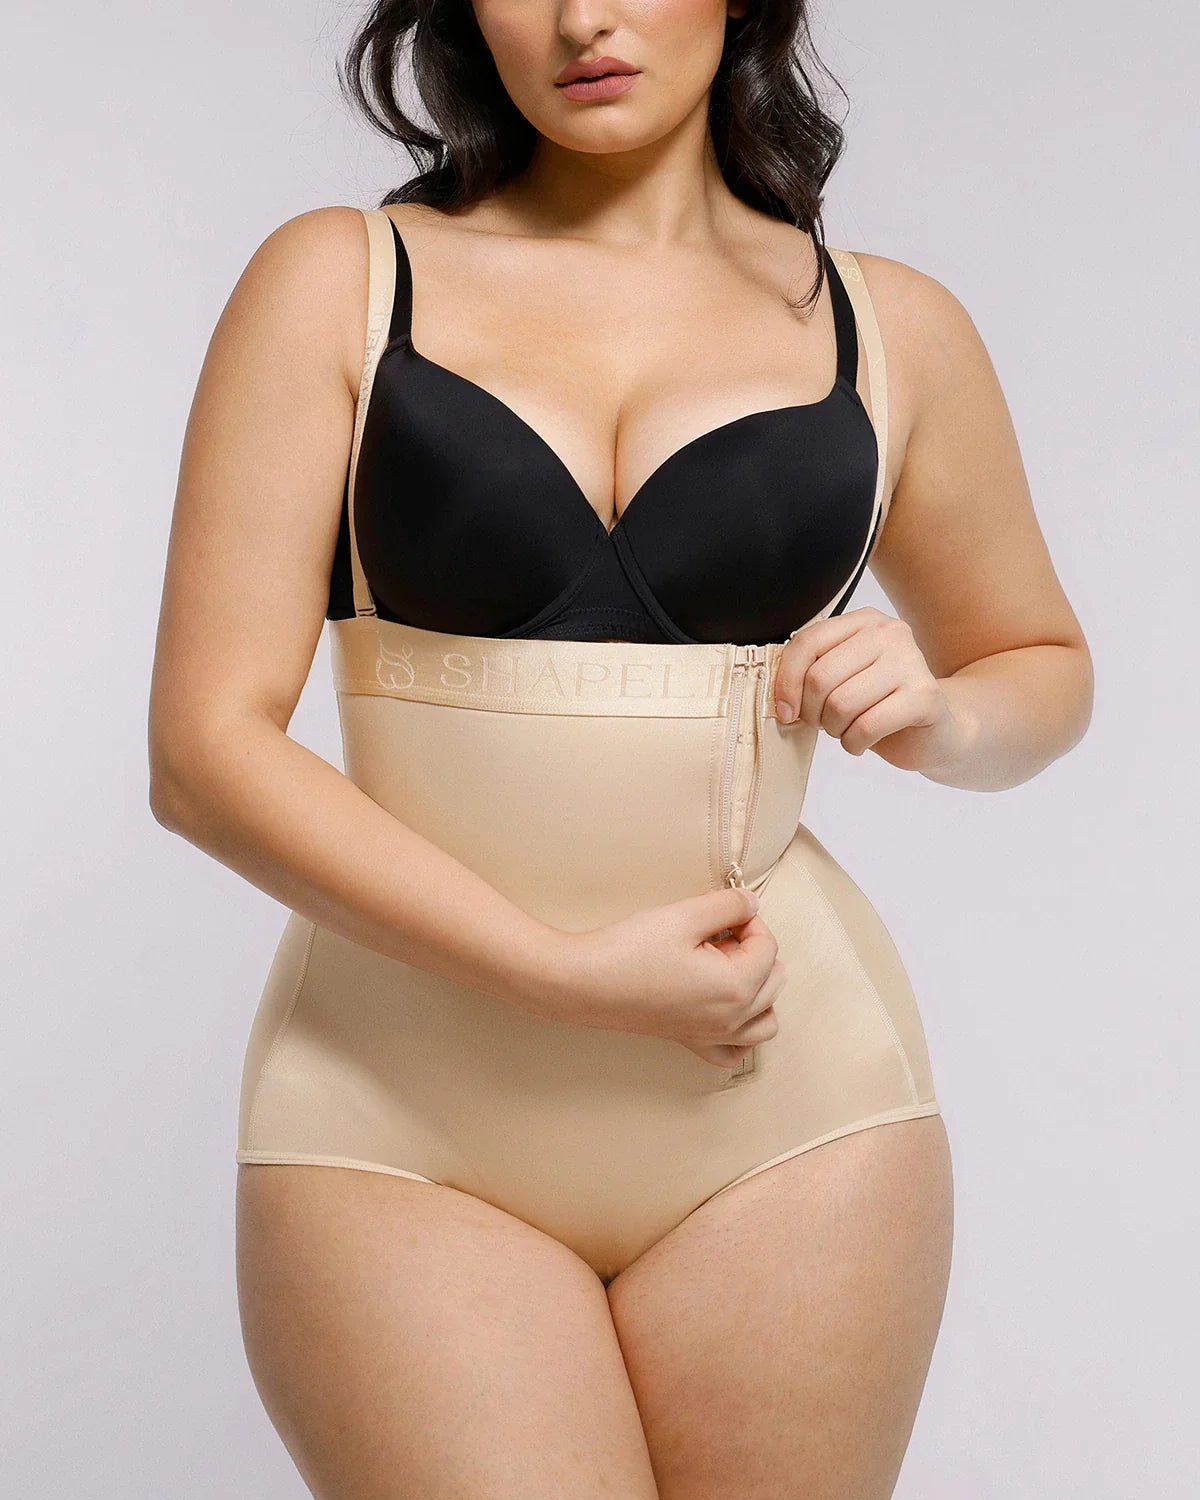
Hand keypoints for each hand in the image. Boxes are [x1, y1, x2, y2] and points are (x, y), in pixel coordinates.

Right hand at [542, 885, 784, 1069]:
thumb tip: (752, 905)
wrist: (584, 983)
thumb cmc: (630, 950)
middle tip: (719, 931)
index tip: (724, 910)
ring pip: (764, 1020)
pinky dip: (740, 1030)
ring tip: (727, 964)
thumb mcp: (684, 915)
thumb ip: (728, 905)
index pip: (767, 947)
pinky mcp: (691, 1040)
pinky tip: (722, 1004)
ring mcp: (711, 1035)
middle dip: (754, 949)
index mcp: (736, 988)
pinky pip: (734, 1049)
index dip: (749, 920)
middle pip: (773, 980)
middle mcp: (731, 1020)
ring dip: (759, 989)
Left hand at [776, 606, 968, 771]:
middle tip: (825, 722)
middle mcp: (890, 633)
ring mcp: (911, 661)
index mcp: (864, 621)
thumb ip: (814, 672)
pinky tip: (862, 741)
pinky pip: (866, 726)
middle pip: (820, 677)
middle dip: (813, 712)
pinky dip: (854, 743)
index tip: (785, 710)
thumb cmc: (881, 704)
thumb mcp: (844, 679)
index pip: (807, 643)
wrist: (936, 731)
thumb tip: (780, 696)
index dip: (786, 682)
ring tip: (846, 730)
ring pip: (841, 704)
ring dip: (834, 729)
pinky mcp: (925, 696)